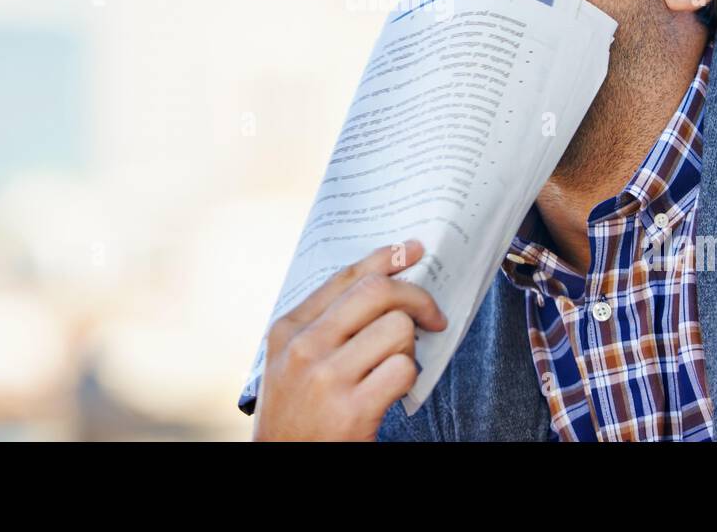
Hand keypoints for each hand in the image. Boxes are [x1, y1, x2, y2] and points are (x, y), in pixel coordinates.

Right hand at [252, 239, 446, 440]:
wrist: (284, 466)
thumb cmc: (296, 415)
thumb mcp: (291, 362)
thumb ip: (326, 325)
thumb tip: (382, 282)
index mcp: (288, 330)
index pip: (345, 278)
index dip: (386, 259)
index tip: (413, 250)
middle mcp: (304, 348)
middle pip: (376, 292)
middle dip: (416, 298)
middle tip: (432, 317)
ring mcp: (326, 378)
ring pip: (397, 329)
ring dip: (409, 347)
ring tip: (395, 366)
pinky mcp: (351, 411)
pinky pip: (403, 370)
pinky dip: (408, 379)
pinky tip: (393, 392)